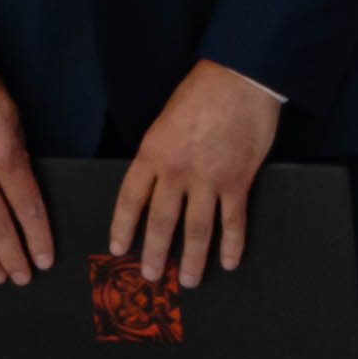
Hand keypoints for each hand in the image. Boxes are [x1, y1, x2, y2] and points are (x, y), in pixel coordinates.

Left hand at [106, 58, 287, 288]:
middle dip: (154, 253)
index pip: (130, 199)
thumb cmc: (200, 94)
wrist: (239, 79)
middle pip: (161, 222)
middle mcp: (176, 171)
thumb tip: (154, 185)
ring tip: (187, 280)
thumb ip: (157, 155)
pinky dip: (231, 244)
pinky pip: (233, 221)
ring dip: (191, 259)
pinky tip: (228, 262)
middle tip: (150, 275)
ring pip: (196, 229)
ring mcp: (209, 179)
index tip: (118, 249)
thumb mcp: (163, 122)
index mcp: (152, 154)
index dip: (123, 227)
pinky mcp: (238, 181)